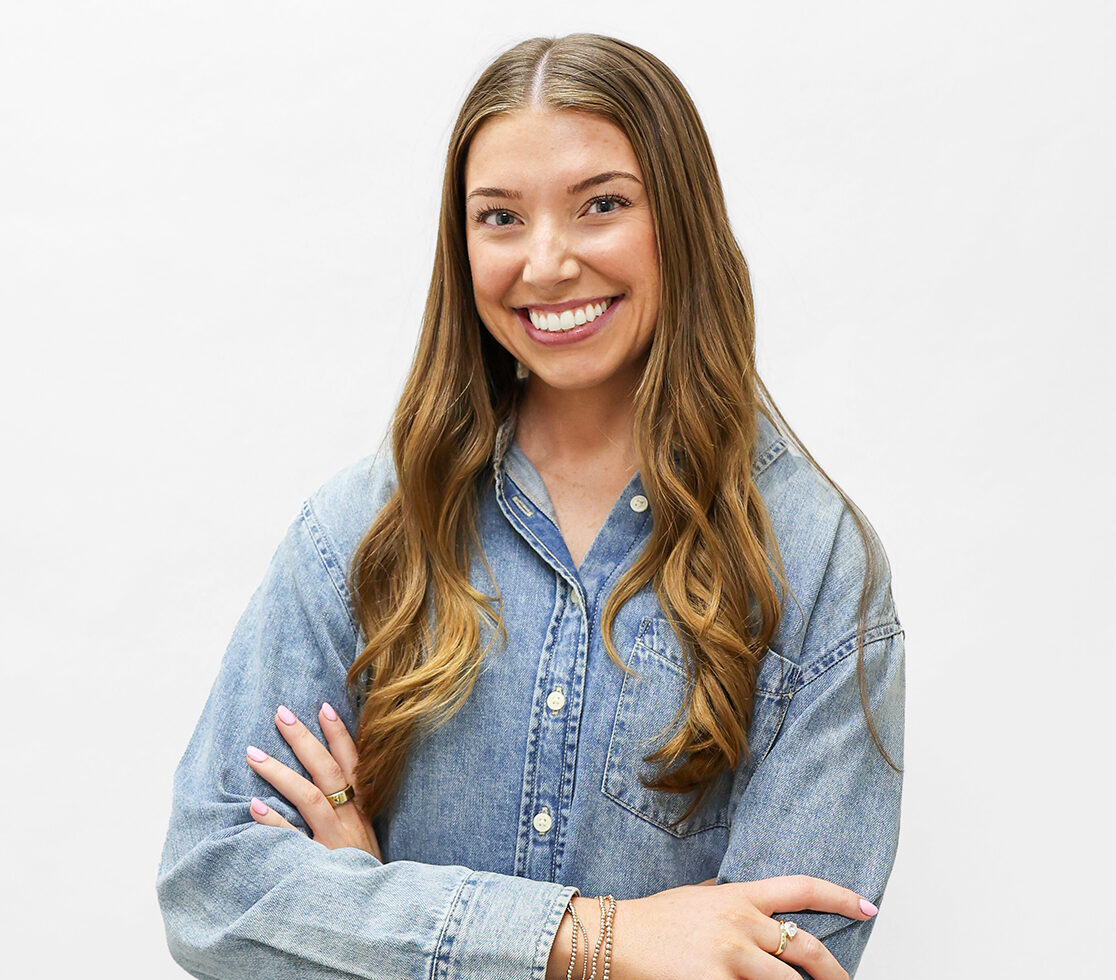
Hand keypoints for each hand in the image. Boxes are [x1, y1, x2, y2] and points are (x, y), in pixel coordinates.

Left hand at [244, 702, 382, 861]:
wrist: (376, 909)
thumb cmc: (364, 868)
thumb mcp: (365, 832)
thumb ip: (350, 806)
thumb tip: (330, 780)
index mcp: (363, 807)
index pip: (354, 761)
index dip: (340, 734)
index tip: (322, 707)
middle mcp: (351, 818)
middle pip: (328, 770)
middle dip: (304, 739)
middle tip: (280, 714)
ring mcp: (335, 838)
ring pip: (309, 796)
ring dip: (280, 772)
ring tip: (253, 753)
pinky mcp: (319, 861)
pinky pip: (292, 838)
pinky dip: (274, 821)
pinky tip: (253, 806)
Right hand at [609, 874, 874, 979]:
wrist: (614, 937)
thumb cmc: (654, 920)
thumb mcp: (697, 896)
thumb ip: (729, 901)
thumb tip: (757, 910)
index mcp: (737, 896)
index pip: (799, 889)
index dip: (839, 896)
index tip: (867, 906)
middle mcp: (739, 923)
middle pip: (806, 948)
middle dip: (835, 972)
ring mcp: (728, 956)